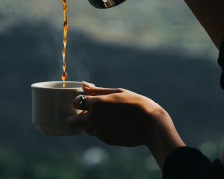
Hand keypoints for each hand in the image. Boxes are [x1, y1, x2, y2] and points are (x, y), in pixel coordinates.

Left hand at [67, 82, 184, 168]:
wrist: (151, 124)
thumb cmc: (135, 103)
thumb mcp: (117, 92)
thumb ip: (98, 90)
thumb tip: (83, 84)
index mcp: (96, 103)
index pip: (76, 102)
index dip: (79, 100)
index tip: (85, 100)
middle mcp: (94, 118)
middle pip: (71, 121)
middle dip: (75, 117)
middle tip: (85, 112)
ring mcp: (99, 131)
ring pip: (84, 128)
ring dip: (89, 123)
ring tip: (104, 116)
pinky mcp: (106, 140)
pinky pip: (97, 134)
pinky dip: (100, 129)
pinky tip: (113, 123)